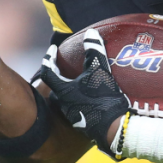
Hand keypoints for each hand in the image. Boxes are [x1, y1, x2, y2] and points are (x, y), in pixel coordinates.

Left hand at [39, 28, 129, 152]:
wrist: (114, 129)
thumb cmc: (103, 99)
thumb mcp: (99, 71)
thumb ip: (94, 51)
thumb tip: (91, 33)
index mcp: (63, 91)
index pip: (48, 72)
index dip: (49, 58)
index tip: (53, 50)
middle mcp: (64, 105)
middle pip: (56, 88)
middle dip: (59, 78)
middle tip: (66, 69)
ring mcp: (73, 116)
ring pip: (67, 100)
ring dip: (71, 91)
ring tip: (82, 83)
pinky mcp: (84, 125)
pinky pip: (79, 109)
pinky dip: (82, 101)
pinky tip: (93, 99)